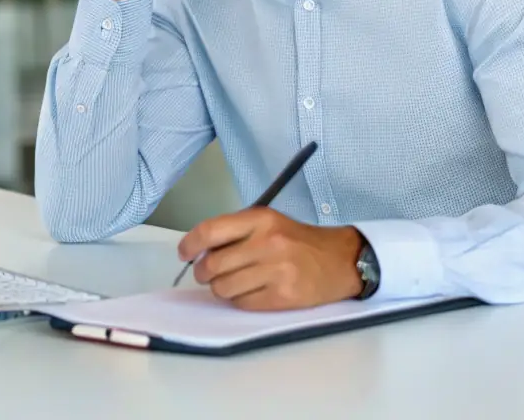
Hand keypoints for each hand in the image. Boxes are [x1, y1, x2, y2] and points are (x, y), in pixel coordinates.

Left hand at [177, 207, 363, 310]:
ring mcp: (276, 271)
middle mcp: (267, 243)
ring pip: (223, 288)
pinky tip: (251, 292)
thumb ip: (235, 232)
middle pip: (212, 265)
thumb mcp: (268, 223)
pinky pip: (242, 303)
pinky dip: (240, 300)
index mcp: (260, 219)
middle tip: (209, 273)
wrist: (339, 260)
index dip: (190, 244)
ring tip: (234, 282)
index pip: (210, 231)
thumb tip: (198, 251)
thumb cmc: (297, 241)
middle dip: (203, 273)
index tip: (184, 253)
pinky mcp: (283, 296)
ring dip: (221, 289)